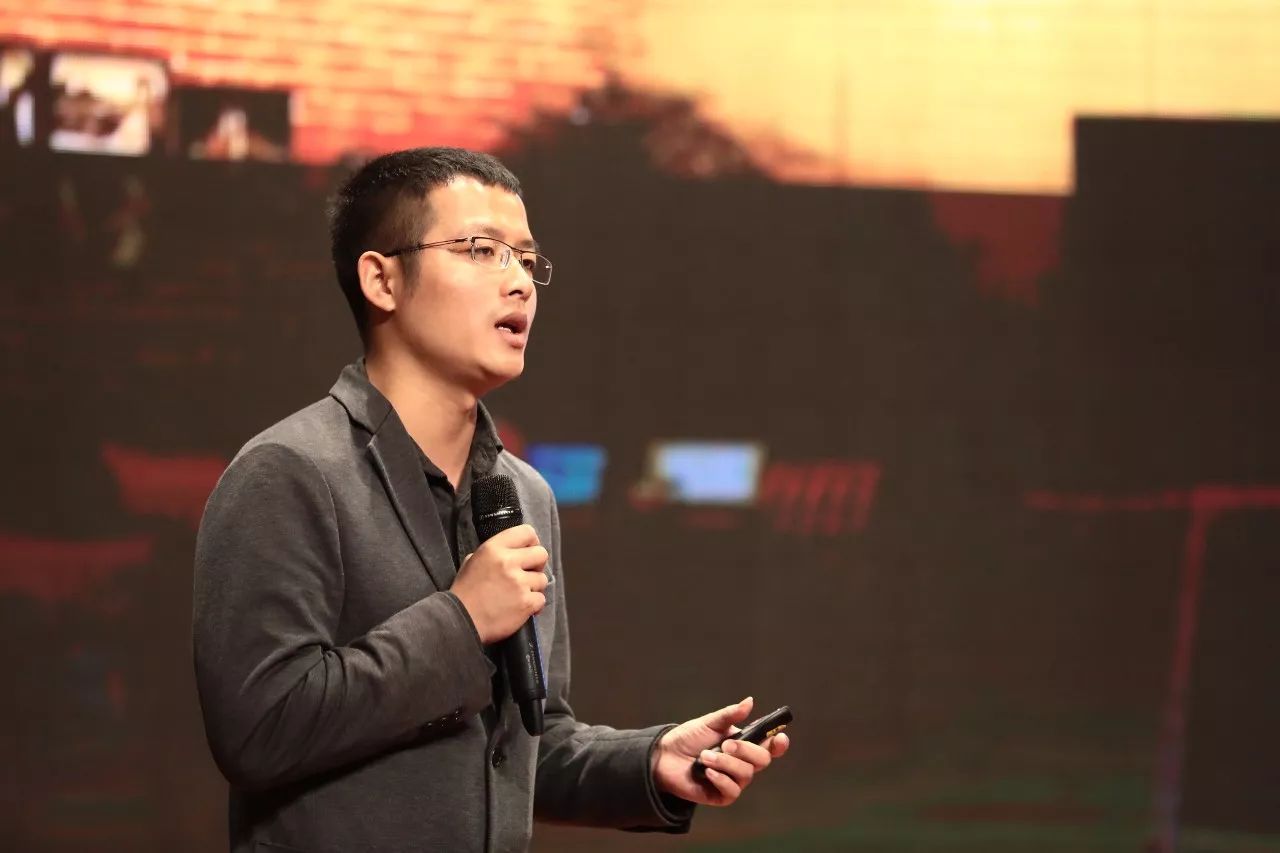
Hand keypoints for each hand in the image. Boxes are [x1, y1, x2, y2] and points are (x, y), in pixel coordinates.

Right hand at [450, 524, 548, 643]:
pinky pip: (541, 599)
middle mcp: (508, 562)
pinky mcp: (526, 603)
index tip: (528, 553)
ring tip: (519, 595)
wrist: (461, 620)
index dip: (532, 542)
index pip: (527, 532)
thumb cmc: (465, 592)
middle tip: (527, 575)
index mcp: (494, 548)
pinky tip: (521, 608)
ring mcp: (518, 583)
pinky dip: (534, 605)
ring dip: (534, 587)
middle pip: (541, 554)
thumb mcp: (472, 562)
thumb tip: (511, 551)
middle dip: (537, 565)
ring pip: (543, 579)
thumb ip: (493, 553)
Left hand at [652, 696, 789, 805]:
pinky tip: (706, 772)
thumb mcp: (708, 723)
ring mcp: (733, 780)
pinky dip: (720, 779)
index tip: (779, 737)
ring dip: (725, 763)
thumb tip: (750, 701)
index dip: (778, 744)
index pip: (768, 747)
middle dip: (745, 750)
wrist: (664, 757)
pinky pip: (732, 790)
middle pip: (762, 760)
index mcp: (743, 744)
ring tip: (704, 757)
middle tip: (726, 744)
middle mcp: (742, 763)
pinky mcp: (722, 795)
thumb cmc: (687, 738)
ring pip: (746, 774)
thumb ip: (729, 715)